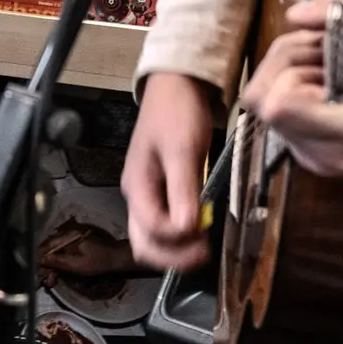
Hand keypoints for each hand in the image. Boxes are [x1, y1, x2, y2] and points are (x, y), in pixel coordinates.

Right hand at [123, 72, 215, 270]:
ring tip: (203, 246)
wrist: (177, 86)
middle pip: (144, 244)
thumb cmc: (177, 113)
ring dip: (176, 250)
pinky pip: (164, 226)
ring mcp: (148, 194)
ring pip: (152, 240)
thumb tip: (187, 229)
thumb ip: (183, 190)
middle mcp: (137, 195)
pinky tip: (199, 228)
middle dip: (172, 257)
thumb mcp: (182, 150)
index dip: (178, 240)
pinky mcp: (161, 191)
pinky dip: (180, 236)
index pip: (152, 230)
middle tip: (204, 253)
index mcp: (137, 185)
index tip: (206, 235)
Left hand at [242, 0, 342, 184]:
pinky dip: (298, 96)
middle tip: (320, 49)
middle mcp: (331, 155)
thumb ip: (340, 8)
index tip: (322, 47)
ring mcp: (321, 162)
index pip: (279, 103)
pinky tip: (330, 87)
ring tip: (329, 67)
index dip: (291, 63)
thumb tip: (295, 16)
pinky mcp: (318, 161)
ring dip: (289, 78)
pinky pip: (284, 123)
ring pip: (268, 111)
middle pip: (262, 99)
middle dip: (284, 63)